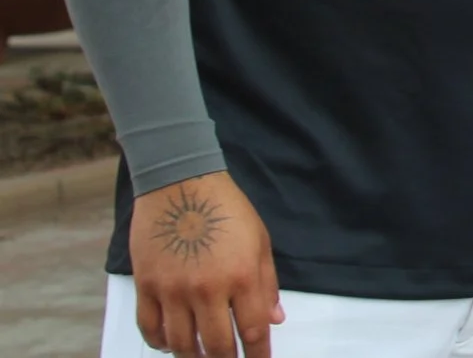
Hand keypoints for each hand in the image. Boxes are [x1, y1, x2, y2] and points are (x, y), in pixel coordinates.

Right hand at [128, 173, 281, 357]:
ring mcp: (173, 290)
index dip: (258, 354)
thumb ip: (267, 283)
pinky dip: (161, 343)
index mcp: (241, 277)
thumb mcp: (260, 241)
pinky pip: (150, 328)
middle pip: (217, 346)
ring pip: (181, 344)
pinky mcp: (146, 286)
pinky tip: (171, 344)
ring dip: (193, 357)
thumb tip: (274, 319)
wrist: (181, 185)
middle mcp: (207, 289)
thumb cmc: (226, 210)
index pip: (253, 330)